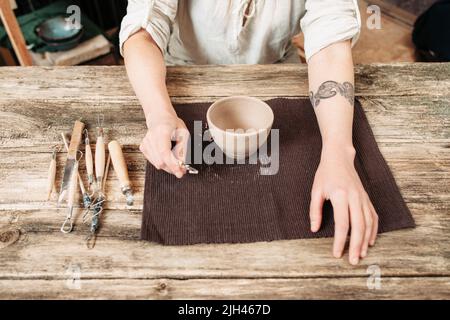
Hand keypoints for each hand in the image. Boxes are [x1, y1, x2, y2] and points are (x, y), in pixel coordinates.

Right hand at [140, 112, 189, 177]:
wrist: (159, 118)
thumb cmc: (172, 124)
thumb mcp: (183, 133)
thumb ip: (183, 148)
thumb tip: (182, 162)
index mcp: (162, 131)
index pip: (164, 152)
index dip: (172, 164)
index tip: (180, 172)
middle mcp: (151, 137)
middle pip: (160, 160)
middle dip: (173, 167)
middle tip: (183, 169)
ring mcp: (145, 142)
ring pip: (157, 164)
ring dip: (169, 166)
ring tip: (177, 162)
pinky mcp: (143, 147)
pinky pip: (154, 161)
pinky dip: (163, 162)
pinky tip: (167, 156)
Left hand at [309, 145, 378, 264]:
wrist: (339, 158)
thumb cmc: (325, 174)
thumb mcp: (315, 191)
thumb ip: (315, 211)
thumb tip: (314, 229)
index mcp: (340, 196)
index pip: (342, 224)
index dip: (340, 240)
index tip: (337, 253)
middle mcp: (355, 197)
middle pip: (358, 226)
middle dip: (356, 246)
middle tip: (354, 261)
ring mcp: (363, 198)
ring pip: (368, 223)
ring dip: (366, 240)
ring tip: (362, 254)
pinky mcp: (367, 198)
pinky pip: (373, 216)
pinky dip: (373, 229)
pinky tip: (370, 240)